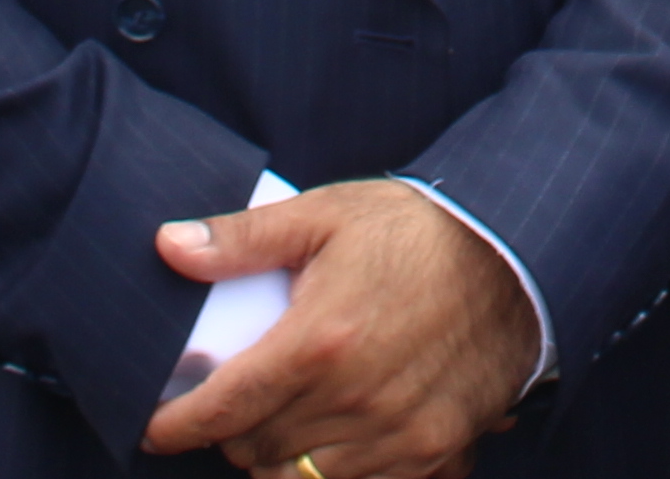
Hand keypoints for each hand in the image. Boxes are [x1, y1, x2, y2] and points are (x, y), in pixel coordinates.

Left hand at [143, 178, 540, 478]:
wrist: (516, 253)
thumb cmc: (415, 230)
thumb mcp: (324, 216)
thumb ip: (242, 239)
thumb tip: (167, 246)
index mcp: (317, 343)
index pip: (221, 409)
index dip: (175, 426)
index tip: (154, 428)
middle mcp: (353, 401)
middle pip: (255, 451)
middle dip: (231, 434)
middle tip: (232, 405)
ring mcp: (395, 436)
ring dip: (279, 458)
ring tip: (280, 423)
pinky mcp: (433, 453)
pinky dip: (336, 472)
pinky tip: (335, 438)